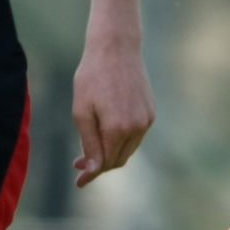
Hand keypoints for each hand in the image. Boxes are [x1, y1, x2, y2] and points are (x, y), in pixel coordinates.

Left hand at [71, 40, 154, 187]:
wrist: (116, 47)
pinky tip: (107, 130)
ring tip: (90, 147)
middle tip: (79, 163)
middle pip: (119, 159)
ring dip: (111, 152)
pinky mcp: (151, 111)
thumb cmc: (92, 76)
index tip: (78, 182)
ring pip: (129, 148)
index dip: (91, 173)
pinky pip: (136, 135)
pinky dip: (121, 139)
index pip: (105, 162)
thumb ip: (89, 143)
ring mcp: (147, 120)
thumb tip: (93, 171)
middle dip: (99, 164)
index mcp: (118, 128)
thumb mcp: (82, 110)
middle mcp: (137, 128)